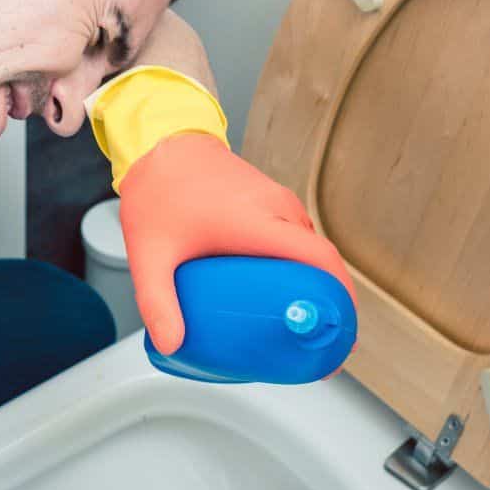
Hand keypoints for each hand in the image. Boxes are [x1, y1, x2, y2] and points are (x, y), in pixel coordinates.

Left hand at [120, 133, 356, 355]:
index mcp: (258, 221)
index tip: (339, 334)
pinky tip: (284, 291)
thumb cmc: (158, 193)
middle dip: (331, 302)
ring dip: (316, 283)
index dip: (339, 297)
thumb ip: (158, 302)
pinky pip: (298, 236)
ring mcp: (278, 201)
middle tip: (320, 344)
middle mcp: (278, 208)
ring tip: (303, 323)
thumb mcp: (150, 254)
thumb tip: (172, 344)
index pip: (319, 258)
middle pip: (323, 260)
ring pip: (311, 248)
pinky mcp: (272, 200)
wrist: (160, 144)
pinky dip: (301, 266)